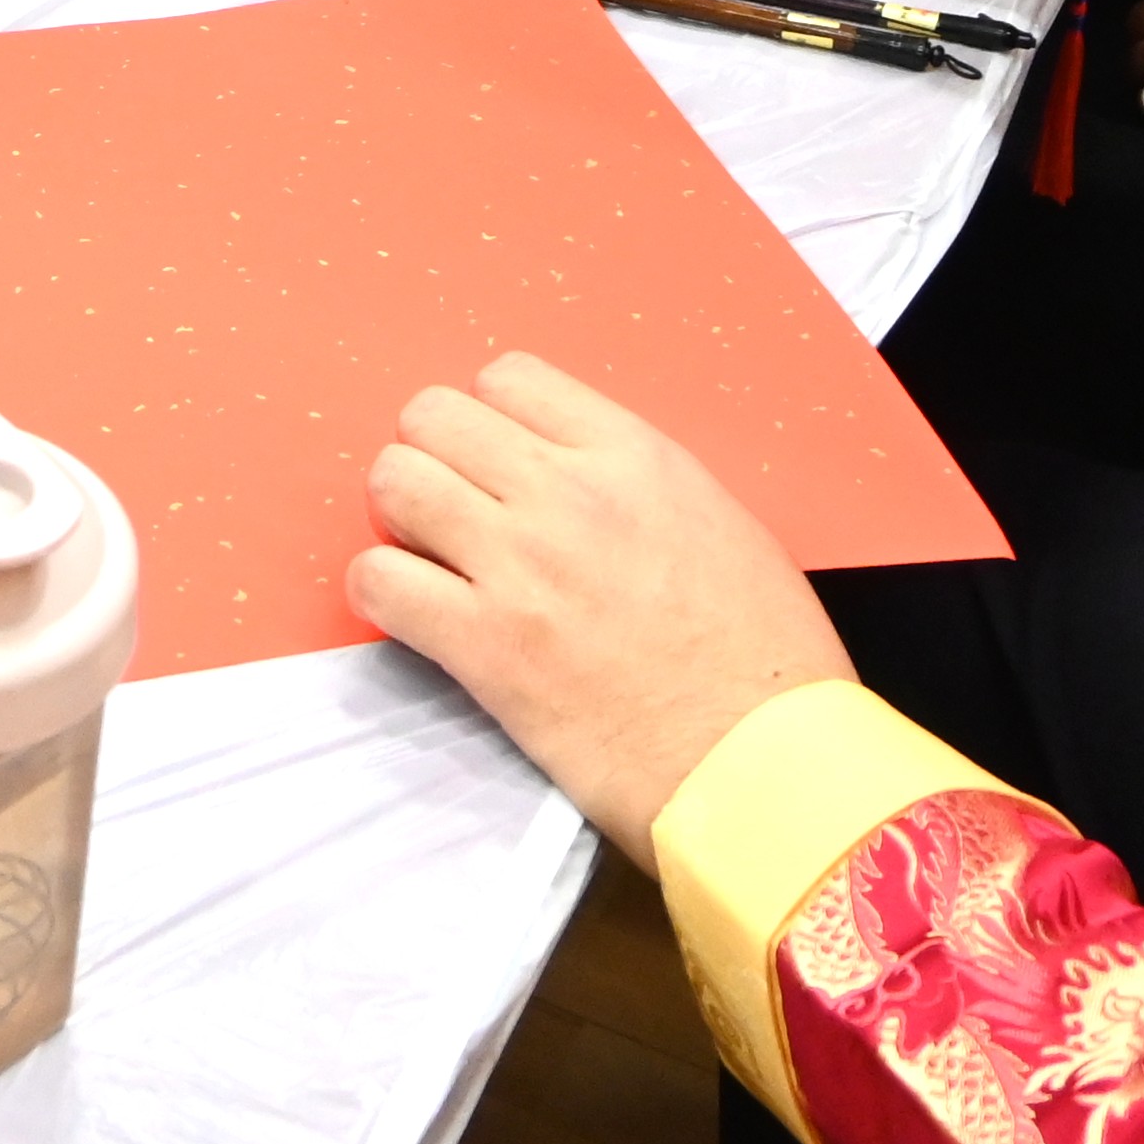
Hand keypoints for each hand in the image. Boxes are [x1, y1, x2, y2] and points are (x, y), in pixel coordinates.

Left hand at [348, 349, 849, 861]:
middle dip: (433, 457)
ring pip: (394, 482)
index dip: (490, 420)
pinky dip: (382, 592)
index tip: (498, 464)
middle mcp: (567, 494)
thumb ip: (635, 488)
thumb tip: (570, 482)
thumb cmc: (766, 660)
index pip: (508, 377)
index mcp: (633, 458)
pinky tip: (418, 614)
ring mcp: (519, 566)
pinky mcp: (484, 646)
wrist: (767, 766)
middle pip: (432, 417)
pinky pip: (377, 580)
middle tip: (455, 513)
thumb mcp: (722, 527)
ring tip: (433, 560)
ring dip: (400, 518)